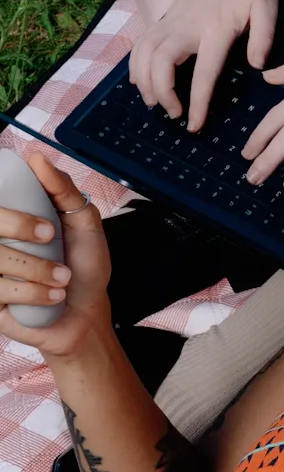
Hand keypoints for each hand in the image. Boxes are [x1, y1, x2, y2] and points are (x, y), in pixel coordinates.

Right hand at [0, 154, 110, 358]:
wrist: (86, 313)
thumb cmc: (83, 266)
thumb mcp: (83, 223)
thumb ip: (63, 190)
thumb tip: (37, 158)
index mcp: (12, 220)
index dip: (12, 209)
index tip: (37, 207)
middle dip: (19, 224)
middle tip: (50, 235)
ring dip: (37, 267)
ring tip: (63, 278)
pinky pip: (0, 289)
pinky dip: (33, 292)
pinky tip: (53, 296)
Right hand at [129, 0, 277, 130]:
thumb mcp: (267, 7)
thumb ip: (264, 37)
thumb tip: (257, 67)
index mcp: (216, 29)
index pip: (204, 72)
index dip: (197, 101)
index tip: (193, 124)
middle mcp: (187, 26)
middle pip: (160, 62)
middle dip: (161, 92)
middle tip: (173, 114)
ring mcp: (172, 20)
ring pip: (143, 52)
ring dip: (143, 80)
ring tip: (154, 102)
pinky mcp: (164, 17)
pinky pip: (140, 42)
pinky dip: (135, 63)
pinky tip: (139, 80)